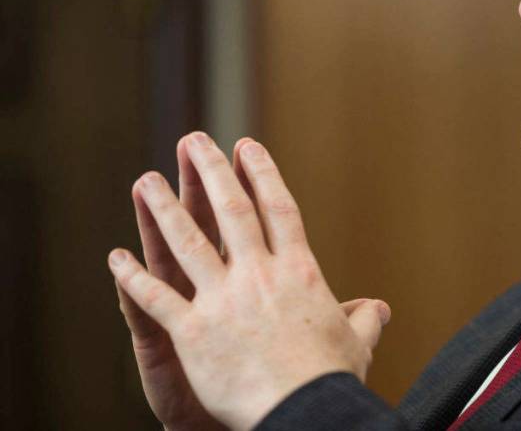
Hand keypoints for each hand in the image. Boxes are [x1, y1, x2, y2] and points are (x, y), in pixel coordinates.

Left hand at [109, 133, 390, 430]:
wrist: (301, 410)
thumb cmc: (331, 377)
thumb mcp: (356, 342)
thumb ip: (364, 318)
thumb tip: (381, 308)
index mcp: (298, 271)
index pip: (278, 209)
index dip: (262, 174)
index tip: (247, 146)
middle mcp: (259, 275)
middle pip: (231, 211)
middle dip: (209, 171)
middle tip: (193, 140)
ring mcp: (223, 300)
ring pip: (187, 242)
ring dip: (164, 209)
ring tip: (146, 180)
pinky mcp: (193, 331)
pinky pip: (156, 299)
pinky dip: (132, 278)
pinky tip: (115, 258)